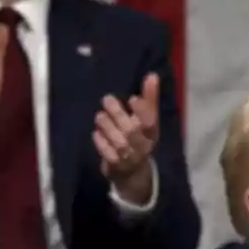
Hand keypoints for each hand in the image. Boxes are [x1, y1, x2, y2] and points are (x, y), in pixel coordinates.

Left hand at [94, 73, 159, 204]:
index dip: (142, 110)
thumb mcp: (147, 121)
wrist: (133, 173)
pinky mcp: (116, 166)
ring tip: (99, 116)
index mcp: (152, 133)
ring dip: (108, 127)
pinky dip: (101, 143)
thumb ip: (149, 99)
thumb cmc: (139, 139)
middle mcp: (143, 146)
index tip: (132, 98)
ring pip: (119, 142)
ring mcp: (129, 158)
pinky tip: (96, 133)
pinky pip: (108, 154)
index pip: (150, 122)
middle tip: (107, 99)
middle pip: (132, 131)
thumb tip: (152, 75)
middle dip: (119, 114)